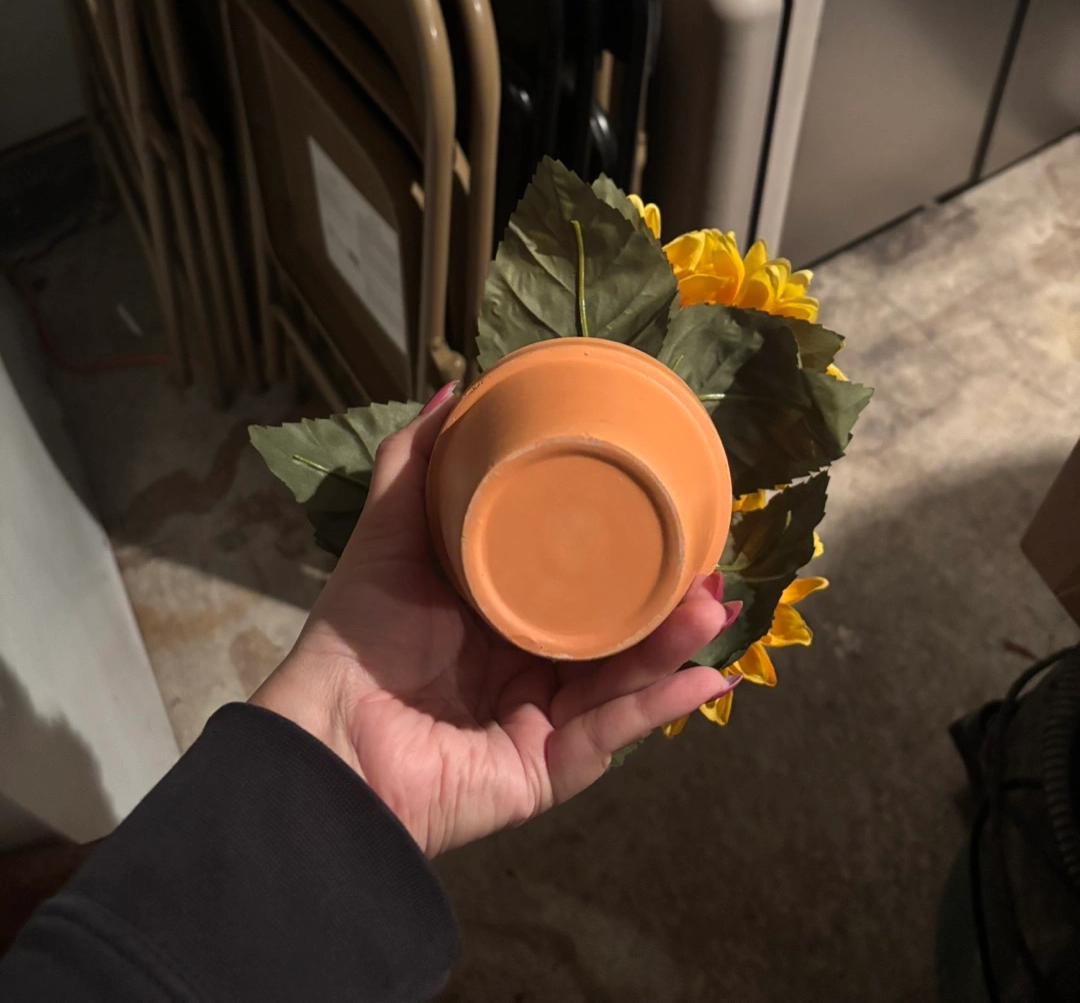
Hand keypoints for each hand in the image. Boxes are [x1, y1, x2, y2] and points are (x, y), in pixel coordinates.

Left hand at [253, 384, 739, 856]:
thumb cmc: (357, 635)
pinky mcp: (544, 772)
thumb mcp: (392, 533)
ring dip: (673, 646)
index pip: (579, 588)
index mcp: (503, 618)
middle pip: (616, 636)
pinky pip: (609, 740)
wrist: (326, 731)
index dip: (626, 557)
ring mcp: (542, 722)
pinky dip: (656, 710)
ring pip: (624, 682)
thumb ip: (416, 462)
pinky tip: (702, 677)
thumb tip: (453, 389)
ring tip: (714, 604)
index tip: (672, 517)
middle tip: (711, 565)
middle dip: (668, 605)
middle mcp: (529, 670)